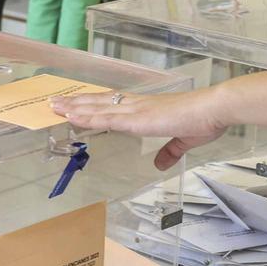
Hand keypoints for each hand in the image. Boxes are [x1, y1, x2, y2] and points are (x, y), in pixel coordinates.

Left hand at [51, 86, 230, 169]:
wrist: (212, 110)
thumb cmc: (202, 120)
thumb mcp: (183, 141)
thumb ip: (169, 151)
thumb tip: (160, 163)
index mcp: (146, 109)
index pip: (113, 104)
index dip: (94, 104)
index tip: (77, 104)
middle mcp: (137, 106)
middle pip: (99, 102)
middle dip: (76, 103)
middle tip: (54, 102)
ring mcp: (135, 110)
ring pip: (97, 108)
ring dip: (74, 108)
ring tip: (54, 106)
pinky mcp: (137, 118)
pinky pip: (106, 118)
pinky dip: (88, 117)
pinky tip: (73, 117)